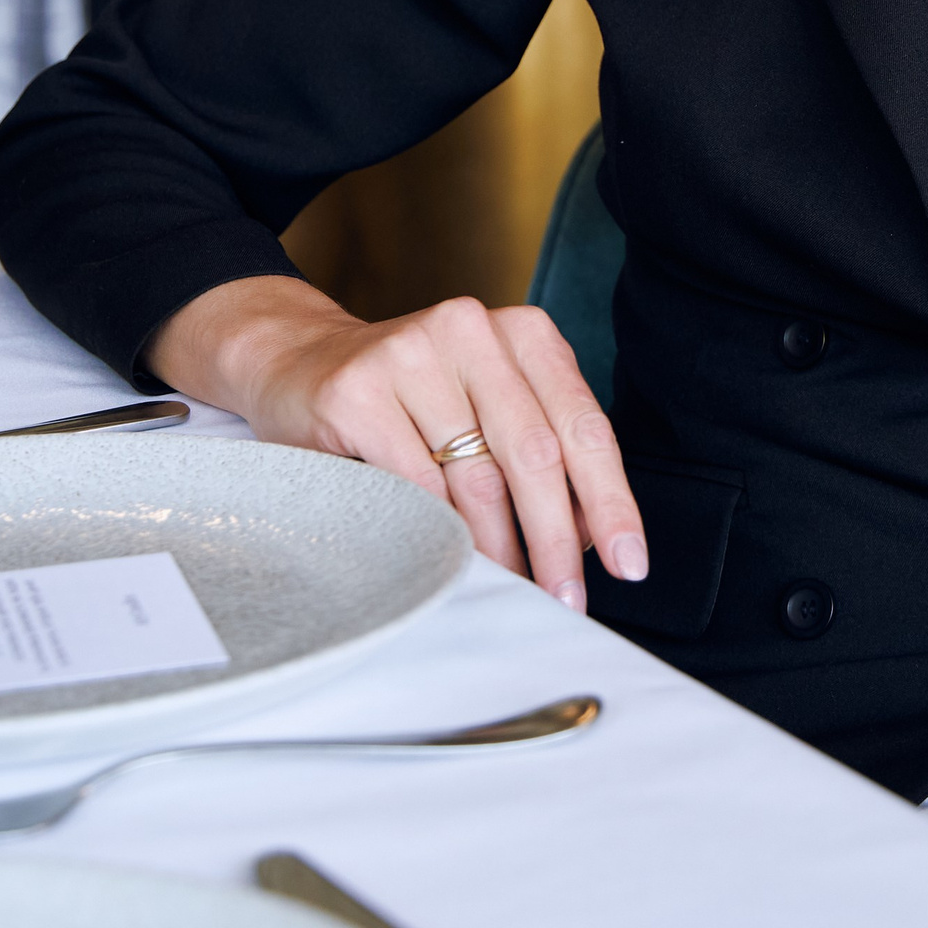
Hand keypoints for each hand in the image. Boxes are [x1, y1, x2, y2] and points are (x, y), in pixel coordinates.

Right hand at [146, 277, 647, 608]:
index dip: (610, 498)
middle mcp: (472, 330)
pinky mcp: (358, 392)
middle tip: (569, 598)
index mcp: (523, 332)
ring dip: (501, 548)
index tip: (629, 560)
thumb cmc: (414, 397)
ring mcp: (411, 356)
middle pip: (536, 452)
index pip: (583, 423)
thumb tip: (591, 538)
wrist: (298, 361)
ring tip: (514, 588)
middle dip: (558, 538)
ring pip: (476, 477)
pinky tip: (452, 560)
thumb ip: (540, 451)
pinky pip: (415, 486)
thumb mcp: (488, 402)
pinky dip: (440, 533)